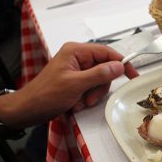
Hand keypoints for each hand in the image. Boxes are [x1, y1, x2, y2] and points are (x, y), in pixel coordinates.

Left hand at [0, 42, 137, 128]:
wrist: (28, 110)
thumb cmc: (47, 95)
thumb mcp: (76, 84)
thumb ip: (99, 74)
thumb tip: (120, 66)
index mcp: (76, 51)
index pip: (107, 52)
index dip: (122, 63)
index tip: (133, 76)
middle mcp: (77, 57)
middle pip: (104, 68)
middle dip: (100, 86)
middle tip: (90, 98)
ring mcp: (76, 69)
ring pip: (99, 80)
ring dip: (93, 94)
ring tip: (81, 102)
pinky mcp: (75, 81)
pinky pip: (91, 87)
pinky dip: (87, 97)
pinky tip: (76, 103)